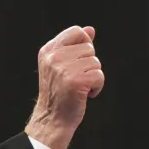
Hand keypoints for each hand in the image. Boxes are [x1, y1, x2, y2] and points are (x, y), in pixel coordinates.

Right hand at [26, 25, 104, 148]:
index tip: (80, 61)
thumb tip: (91, 30)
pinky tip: (86, 94)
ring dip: (94, 77)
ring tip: (80, 87)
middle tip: (78, 78)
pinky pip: (99, 75)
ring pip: (96, 62)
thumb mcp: (61, 65)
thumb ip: (74, 46)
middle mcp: (54, 57)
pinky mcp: (76, 81)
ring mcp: (64, 68)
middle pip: (89, 47)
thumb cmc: (60, 92)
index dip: (85, 44)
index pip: (76, 31)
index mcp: (49, 50)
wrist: (53, 119)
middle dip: (89, 64)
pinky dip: (97, 87)